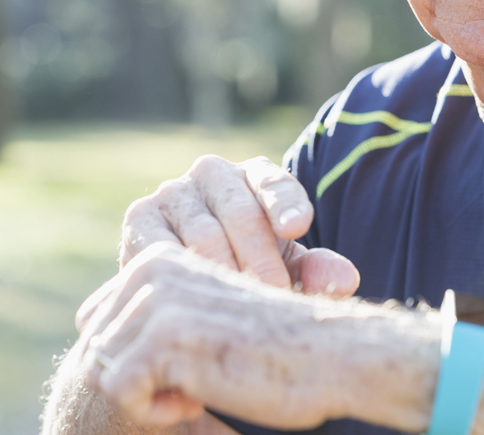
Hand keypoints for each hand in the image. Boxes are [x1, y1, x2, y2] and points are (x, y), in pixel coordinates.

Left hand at [78, 243, 360, 428]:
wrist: (330, 356)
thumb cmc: (270, 344)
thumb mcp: (200, 314)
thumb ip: (148, 308)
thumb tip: (82, 315)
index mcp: (157, 257)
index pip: (98, 319)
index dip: (138, 359)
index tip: (190, 361)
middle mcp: (152, 268)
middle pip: (98, 346)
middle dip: (140, 377)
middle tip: (198, 378)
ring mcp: (158, 298)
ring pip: (106, 369)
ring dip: (150, 394)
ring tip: (202, 384)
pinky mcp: (165, 335)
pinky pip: (120, 391)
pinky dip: (156, 411)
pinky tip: (199, 397)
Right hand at [113, 155, 358, 299]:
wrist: (183, 289)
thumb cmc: (250, 274)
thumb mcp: (288, 272)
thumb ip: (317, 272)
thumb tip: (344, 280)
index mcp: (254, 176)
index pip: (273, 183)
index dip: (285, 203)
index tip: (297, 228)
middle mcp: (211, 173)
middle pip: (241, 213)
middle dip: (261, 261)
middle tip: (273, 299)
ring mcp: (172, 192)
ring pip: (203, 233)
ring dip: (225, 274)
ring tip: (243, 312)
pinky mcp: (139, 218)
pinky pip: (162, 247)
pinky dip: (182, 277)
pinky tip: (197, 304)